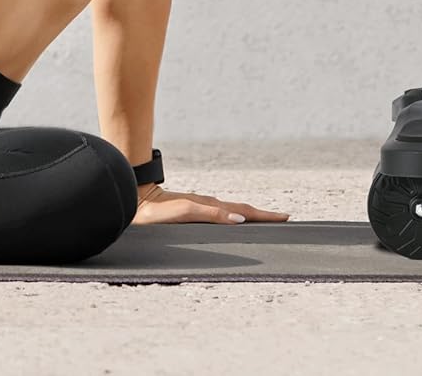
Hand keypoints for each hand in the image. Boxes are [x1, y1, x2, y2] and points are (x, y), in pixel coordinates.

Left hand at [132, 183, 288, 226]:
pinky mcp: (192, 210)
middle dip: (263, 214)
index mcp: (211, 206)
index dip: (265, 215)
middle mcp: (209, 205)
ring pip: (231, 210)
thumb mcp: (185, 212)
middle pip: (242, 209)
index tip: (285, 217)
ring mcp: (201, 206)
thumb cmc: (158, 212)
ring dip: (250, 215)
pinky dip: (233, 216)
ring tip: (264, 220)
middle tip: (283, 218)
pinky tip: (232, 221)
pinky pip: (220, 213)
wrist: (136, 202)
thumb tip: (239, 219)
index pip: (244, 211)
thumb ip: (211, 214)